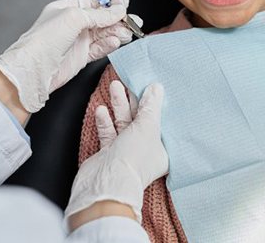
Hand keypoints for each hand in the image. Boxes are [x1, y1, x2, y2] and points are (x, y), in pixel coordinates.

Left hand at [0, 0, 141, 112]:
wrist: (34, 70)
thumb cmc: (43, 40)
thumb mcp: (74, 17)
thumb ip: (100, 14)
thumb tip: (118, 10)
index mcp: (67, 9)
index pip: (94, 2)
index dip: (111, 3)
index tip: (124, 3)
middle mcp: (73, 24)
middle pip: (102, 18)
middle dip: (119, 18)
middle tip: (132, 20)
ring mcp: (78, 40)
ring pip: (104, 33)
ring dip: (117, 32)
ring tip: (127, 32)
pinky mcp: (82, 56)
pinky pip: (101, 48)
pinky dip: (110, 45)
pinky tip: (116, 42)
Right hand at [65, 81, 168, 225]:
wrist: (104, 184)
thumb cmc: (133, 157)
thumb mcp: (147, 126)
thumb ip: (151, 106)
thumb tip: (156, 88)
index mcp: (162, 149)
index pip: (161, 121)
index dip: (157, 104)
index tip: (153, 86)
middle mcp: (145, 150)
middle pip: (141, 120)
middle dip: (135, 100)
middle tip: (130, 80)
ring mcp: (126, 152)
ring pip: (124, 123)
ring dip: (119, 105)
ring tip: (115, 85)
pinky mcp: (109, 153)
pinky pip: (109, 132)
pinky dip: (106, 120)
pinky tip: (101, 108)